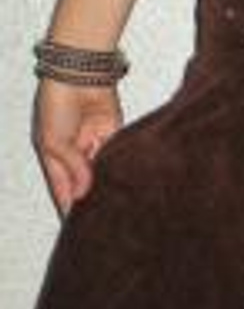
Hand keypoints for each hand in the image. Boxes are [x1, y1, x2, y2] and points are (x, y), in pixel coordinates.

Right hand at [32, 78, 122, 218]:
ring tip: (114, 211)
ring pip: (103, 178)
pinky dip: (119, 174)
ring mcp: (95, 151)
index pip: (62, 191)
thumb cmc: (56, 105)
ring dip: (107, 190)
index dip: (69, 210)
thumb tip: (85, 193)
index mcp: (54, 159)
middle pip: (85, 188)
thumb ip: (72, 168)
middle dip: (91, 204)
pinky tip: (124, 190)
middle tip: (100, 225)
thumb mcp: (54, 142)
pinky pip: (117, 164)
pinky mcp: (115, 143)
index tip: (77, 230)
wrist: (79, 78)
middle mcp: (75, 158)